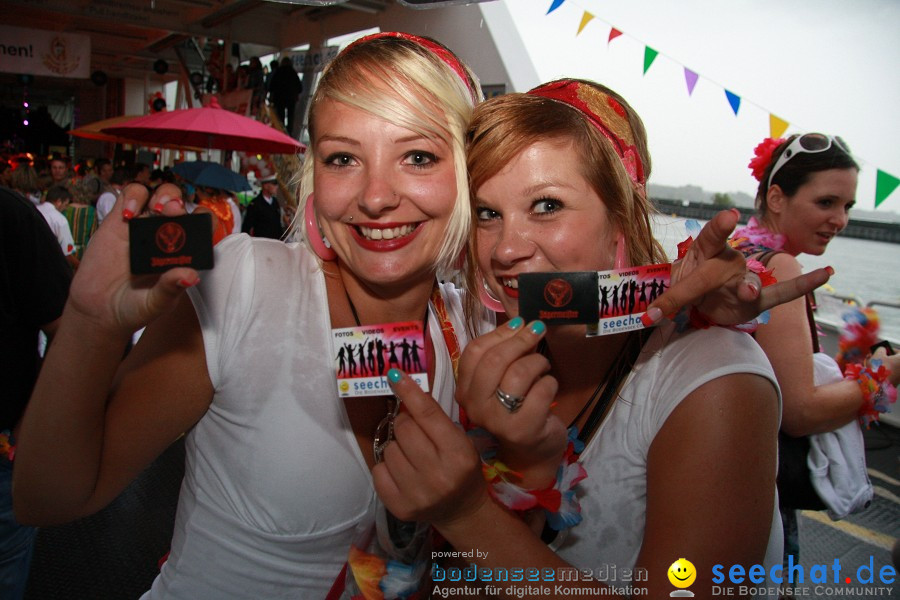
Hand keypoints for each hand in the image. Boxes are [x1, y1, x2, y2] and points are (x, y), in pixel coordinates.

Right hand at [68, 182, 195, 335]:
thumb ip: (171, 289)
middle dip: (180, 203)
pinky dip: (132, 196)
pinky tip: (128, 214)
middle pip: (181, 206)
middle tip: (173, 212)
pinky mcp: (118, 222)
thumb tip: (191, 276)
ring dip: (162, 195)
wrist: (99, 310)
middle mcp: (165, 236)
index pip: (203, 228)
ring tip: (157, 209)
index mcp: (182, 252)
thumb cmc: (134, 308)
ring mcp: (142, 227)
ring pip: (159, 195)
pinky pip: (129, 196)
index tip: (200, 224)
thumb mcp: (155, 304)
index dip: (205, 220)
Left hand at [372, 370, 485, 526]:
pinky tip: (402, 473)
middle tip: (414, 432)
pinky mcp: (399, 507)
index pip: (428, 415)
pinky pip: (378, 471)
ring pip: (389, 449)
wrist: (462, 511)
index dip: (410, 392)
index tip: (394, 375)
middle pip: (404, 429)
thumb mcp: (460, 441)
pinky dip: (386, 467)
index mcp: (458, 454)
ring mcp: (418, 494)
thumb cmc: (461, 468)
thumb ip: (435, 419)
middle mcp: (439, 475)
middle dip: (406, 425)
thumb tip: (404, 386)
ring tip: (411, 457)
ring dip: (397, 447)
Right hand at [456, 319, 566, 487]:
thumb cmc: (518, 407)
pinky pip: (541, 391)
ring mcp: (498, 421)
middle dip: (520, 340)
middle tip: (538, 331)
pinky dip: (550, 382)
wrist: (533, 450)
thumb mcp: (503, 379)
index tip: (520, 324)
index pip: (474, 352)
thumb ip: (505, 352)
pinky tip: (549, 387)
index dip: (499, 333)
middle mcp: (475, 407)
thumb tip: (519, 321)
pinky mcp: (523, 430)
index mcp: (465, 390)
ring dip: (537, 362)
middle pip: (493, 361)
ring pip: (518, 374)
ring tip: (543, 366)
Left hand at [647, 209, 831, 325]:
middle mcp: (729, 259)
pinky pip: (782, 293)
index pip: (712, 235)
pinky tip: (825, 274)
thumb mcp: (673, 286)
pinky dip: (803, 285)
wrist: (701, 301)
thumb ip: (667, 299)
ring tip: (747, 290)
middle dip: (689, 289)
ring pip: (746, 283)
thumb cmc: (689, 282)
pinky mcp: (757, 299)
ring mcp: (745, 277)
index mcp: (707, 249)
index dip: (721, 226)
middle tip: (668, 306)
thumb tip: (649, 317)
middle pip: (713, 271)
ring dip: (747, 288)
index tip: (731, 216)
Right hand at [873, 346, 899, 387]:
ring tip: (871, 365)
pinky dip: (883, 373)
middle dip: (885, 358)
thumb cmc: (878, 367)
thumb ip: (881, 349)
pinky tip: (874, 372)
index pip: (898, 352)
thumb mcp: (878, 354)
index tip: (883, 349)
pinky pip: (889, 375)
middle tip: (876, 357)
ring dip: (883, 365)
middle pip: (895, 361)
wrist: (875, 385)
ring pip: (891, 368)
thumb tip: (882, 350)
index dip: (890, 349)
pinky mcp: (895, 383)